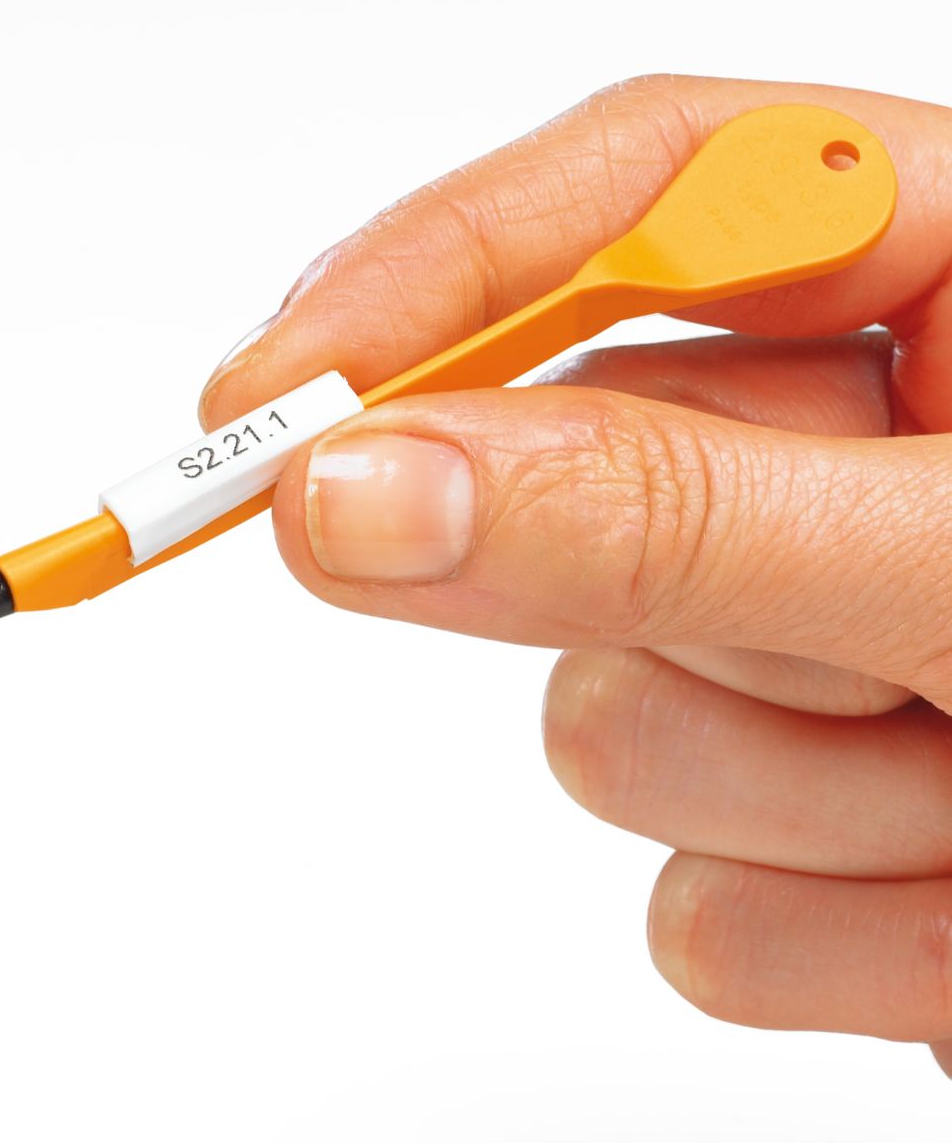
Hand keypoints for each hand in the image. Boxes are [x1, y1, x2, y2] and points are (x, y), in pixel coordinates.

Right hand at [201, 75, 951, 1071]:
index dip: (417, 288)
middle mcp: (849, 458)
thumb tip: (344, 490)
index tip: (260, 402)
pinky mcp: (803, 842)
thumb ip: (662, 519)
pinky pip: (689, 910)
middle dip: (680, 606)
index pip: (616, 206)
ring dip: (788, 795)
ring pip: (603, 731)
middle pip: (576, 500)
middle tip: (868, 659)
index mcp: (944, 286)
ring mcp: (801, 659)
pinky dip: (831, 936)